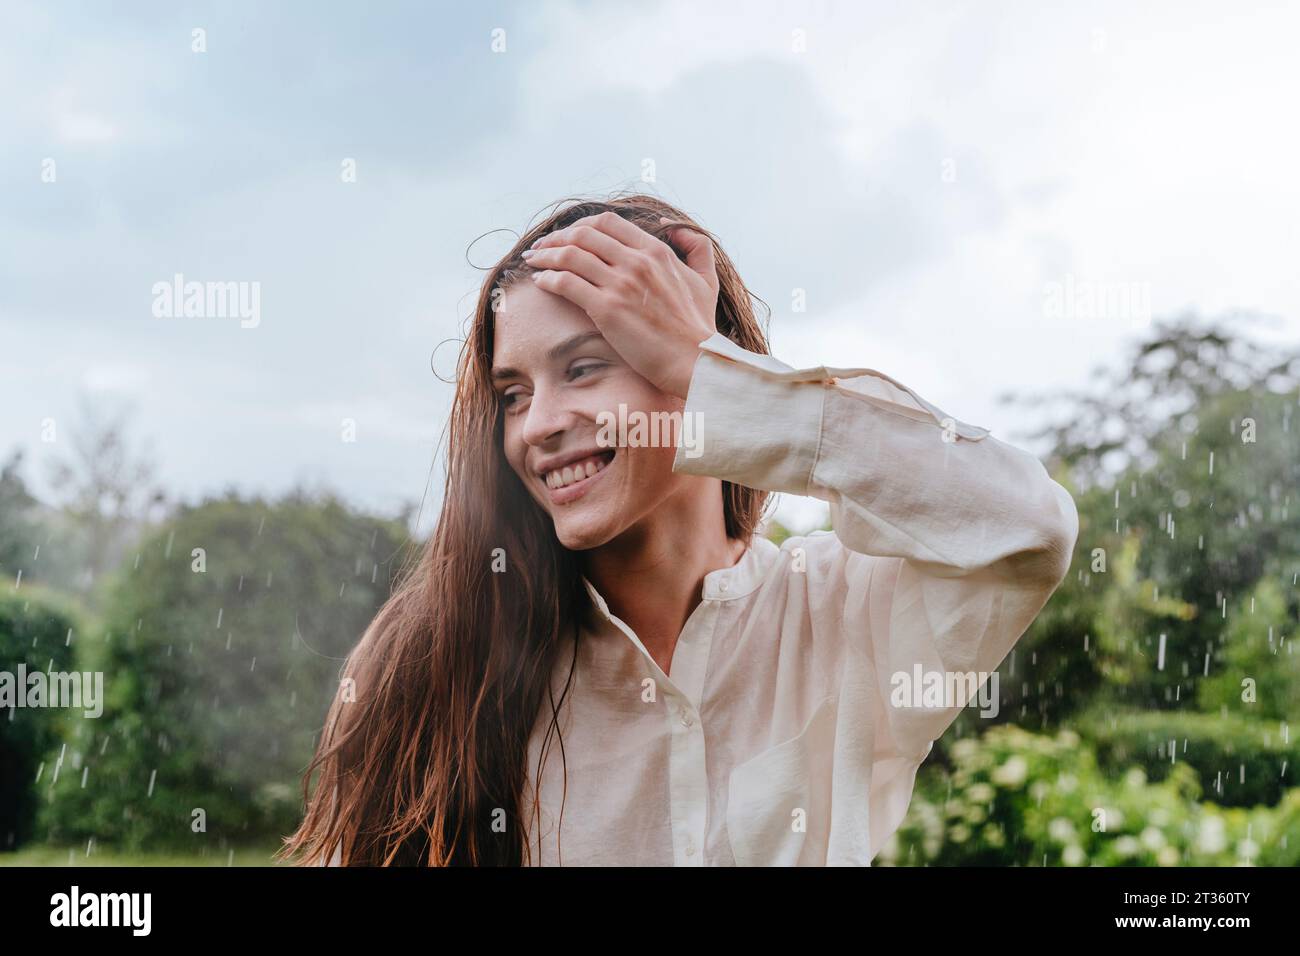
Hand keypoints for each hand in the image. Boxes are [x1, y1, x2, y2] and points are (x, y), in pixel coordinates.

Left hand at [524, 211, 718, 398]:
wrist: (694, 361)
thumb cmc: (699, 327)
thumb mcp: (706, 279)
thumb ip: (696, 246)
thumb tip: (668, 224)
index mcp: (656, 251)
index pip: (607, 223)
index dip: (580, 225)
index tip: (566, 235)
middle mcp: (636, 262)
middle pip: (582, 235)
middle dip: (555, 238)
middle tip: (541, 248)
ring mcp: (621, 284)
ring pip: (569, 256)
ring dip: (545, 256)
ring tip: (533, 262)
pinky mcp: (607, 309)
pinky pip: (566, 283)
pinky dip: (548, 279)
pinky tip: (540, 283)